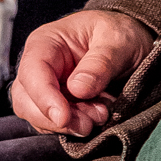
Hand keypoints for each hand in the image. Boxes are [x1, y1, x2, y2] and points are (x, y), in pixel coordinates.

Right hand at [11, 9, 155, 137]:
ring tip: (100, 116)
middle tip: (91, 121)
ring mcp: (47, 88)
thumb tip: (77, 89)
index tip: (64, 117)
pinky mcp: (58, 105)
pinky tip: (97, 116)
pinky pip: (55, 124)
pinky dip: (74, 127)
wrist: (133, 42)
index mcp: (46, 42)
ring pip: (39, 117)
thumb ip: (100, 63)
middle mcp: (40, 67)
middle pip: (26, 101)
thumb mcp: (118, 40)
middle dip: (57, 118)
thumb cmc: (121, 33)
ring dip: (68, 125)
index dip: (44, 98)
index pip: (32, 73)